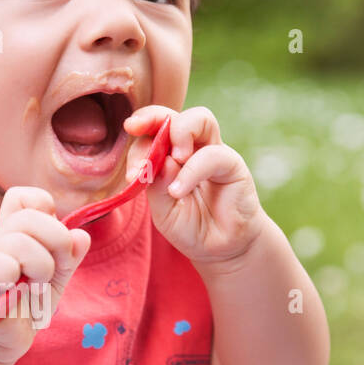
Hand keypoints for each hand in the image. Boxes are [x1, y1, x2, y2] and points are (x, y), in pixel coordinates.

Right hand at [0, 186, 90, 364]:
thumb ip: (68, 257)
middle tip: (57, 268)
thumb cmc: (25, 308)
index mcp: (14, 234)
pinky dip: (16, 278)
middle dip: (56, 240)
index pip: (23, 198)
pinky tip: (17, 294)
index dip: (46, 210)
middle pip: (28, 216)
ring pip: (19, 241)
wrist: (0, 342)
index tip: (57, 242)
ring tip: (36, 286)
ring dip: (41, 265)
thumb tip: (81, 235)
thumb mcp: (54, 279)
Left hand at [124, 105, 265, 265]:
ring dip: (179, 131)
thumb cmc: (190, 227)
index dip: (137, 142)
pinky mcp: (232, 165)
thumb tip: (157, 160)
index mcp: (169, 155)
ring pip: (200, 119)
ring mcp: (212, 153)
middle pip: (173, 115)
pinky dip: (191, 171)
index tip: (131, 170)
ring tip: (172, 159)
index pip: (151, 133)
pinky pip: (211, 156)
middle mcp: (192, 148)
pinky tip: (178, 191)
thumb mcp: (163, 211)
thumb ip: (157, 186)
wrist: (221, 249)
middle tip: (135, 128)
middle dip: (151, 116)